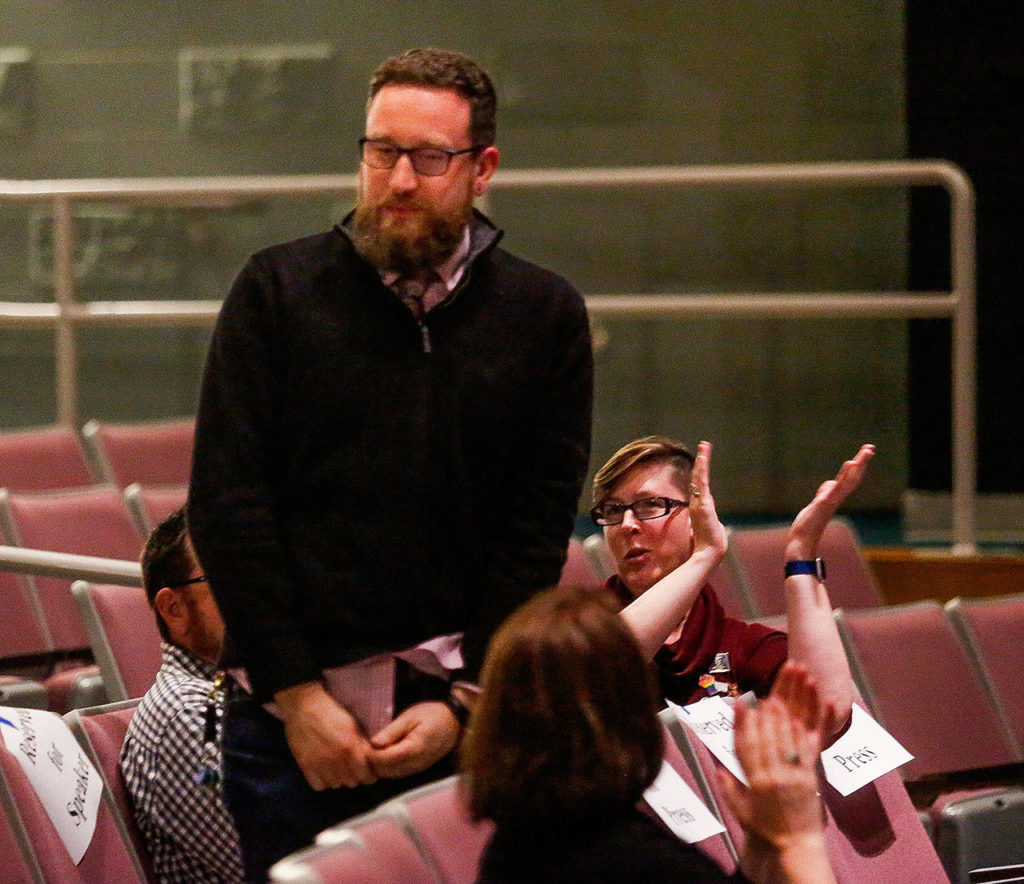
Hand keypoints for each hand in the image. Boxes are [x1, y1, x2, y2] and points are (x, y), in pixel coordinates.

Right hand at [274, 682, 376, 790]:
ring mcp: (319, 764)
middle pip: (351, 782)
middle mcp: (335, 759)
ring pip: (335, 785)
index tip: (367, 772)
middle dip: (355, 776)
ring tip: (338, 768)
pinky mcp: (305, 766)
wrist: (304, 706)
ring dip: (339, 779)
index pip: (366, 776)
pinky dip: (323, 781)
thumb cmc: (330, 712)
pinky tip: (324, 770)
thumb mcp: (352, 725)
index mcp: (350, 748)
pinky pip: (319, 785)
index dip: (369, 775)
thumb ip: (360, 744)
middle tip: (352, 768)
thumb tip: (369, 758)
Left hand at [367, 701, 459, 779]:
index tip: (363, 742)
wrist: (454, 722)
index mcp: (413, 750)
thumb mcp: (410, 717)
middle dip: (372, 761)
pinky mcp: (417, 769)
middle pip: (383, 771)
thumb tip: (373, 743)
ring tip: (375, 746)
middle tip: (365, 744)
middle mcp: (414, 764)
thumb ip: (392, 731)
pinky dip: (388, 765)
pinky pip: (397, 772)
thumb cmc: (432, 715)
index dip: (369, 753)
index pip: (382, 760)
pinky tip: (386, 751)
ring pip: (389, 774)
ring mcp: (416, 769)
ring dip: (379, 764)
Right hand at [688, 440, 727, 564]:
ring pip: (699, 476)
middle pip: (697, 478)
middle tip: (703, 446)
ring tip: (704, 445)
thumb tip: (695, 530)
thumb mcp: (707, 531)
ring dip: (702, 460)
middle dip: (700, 462)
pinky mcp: (702, 502)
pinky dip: (702, 468)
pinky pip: (701, 481)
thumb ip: (702, 526)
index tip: (700, 463)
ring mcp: (699, 501)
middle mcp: (697, 502)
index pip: (698, 487)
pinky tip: (703, 457)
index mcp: (699, 508)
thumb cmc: (709, 545)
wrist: (709, 552)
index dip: (698, 474)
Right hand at [718, 662, 825, 848]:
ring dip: (796, 700)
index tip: (740, 702)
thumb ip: (727, 785)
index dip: (742, 722)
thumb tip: (715, 762)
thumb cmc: (764, 829)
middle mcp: (775, 773)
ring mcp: (796, 772)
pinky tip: (821, 700)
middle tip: (777, 676)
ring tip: (799, 675)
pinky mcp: (812, 773)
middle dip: (773, 701)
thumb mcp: (738, 810)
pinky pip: (814, 743)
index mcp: (755, 781)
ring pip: (793, 730)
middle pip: (771, 731)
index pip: (746, 745)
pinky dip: (818, 720)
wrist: (795, 847)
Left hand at [785, 444, 874, 560]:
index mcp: (835, 496)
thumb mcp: (817, 503)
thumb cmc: (810, 524)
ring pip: (846, 483)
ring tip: (862, 455)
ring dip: (854, 469)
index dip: (859, 465)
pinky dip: (840, 481)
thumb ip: (825, 493)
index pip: (850, 478)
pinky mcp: (822, 505)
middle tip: (870, 448)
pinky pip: (833, 491)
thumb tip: (830, 483)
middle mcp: (835, 498)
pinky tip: (846, 469)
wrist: (802, 540)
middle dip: (861, 463)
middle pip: (852, 477)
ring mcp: (830, 501)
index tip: (866, 451)